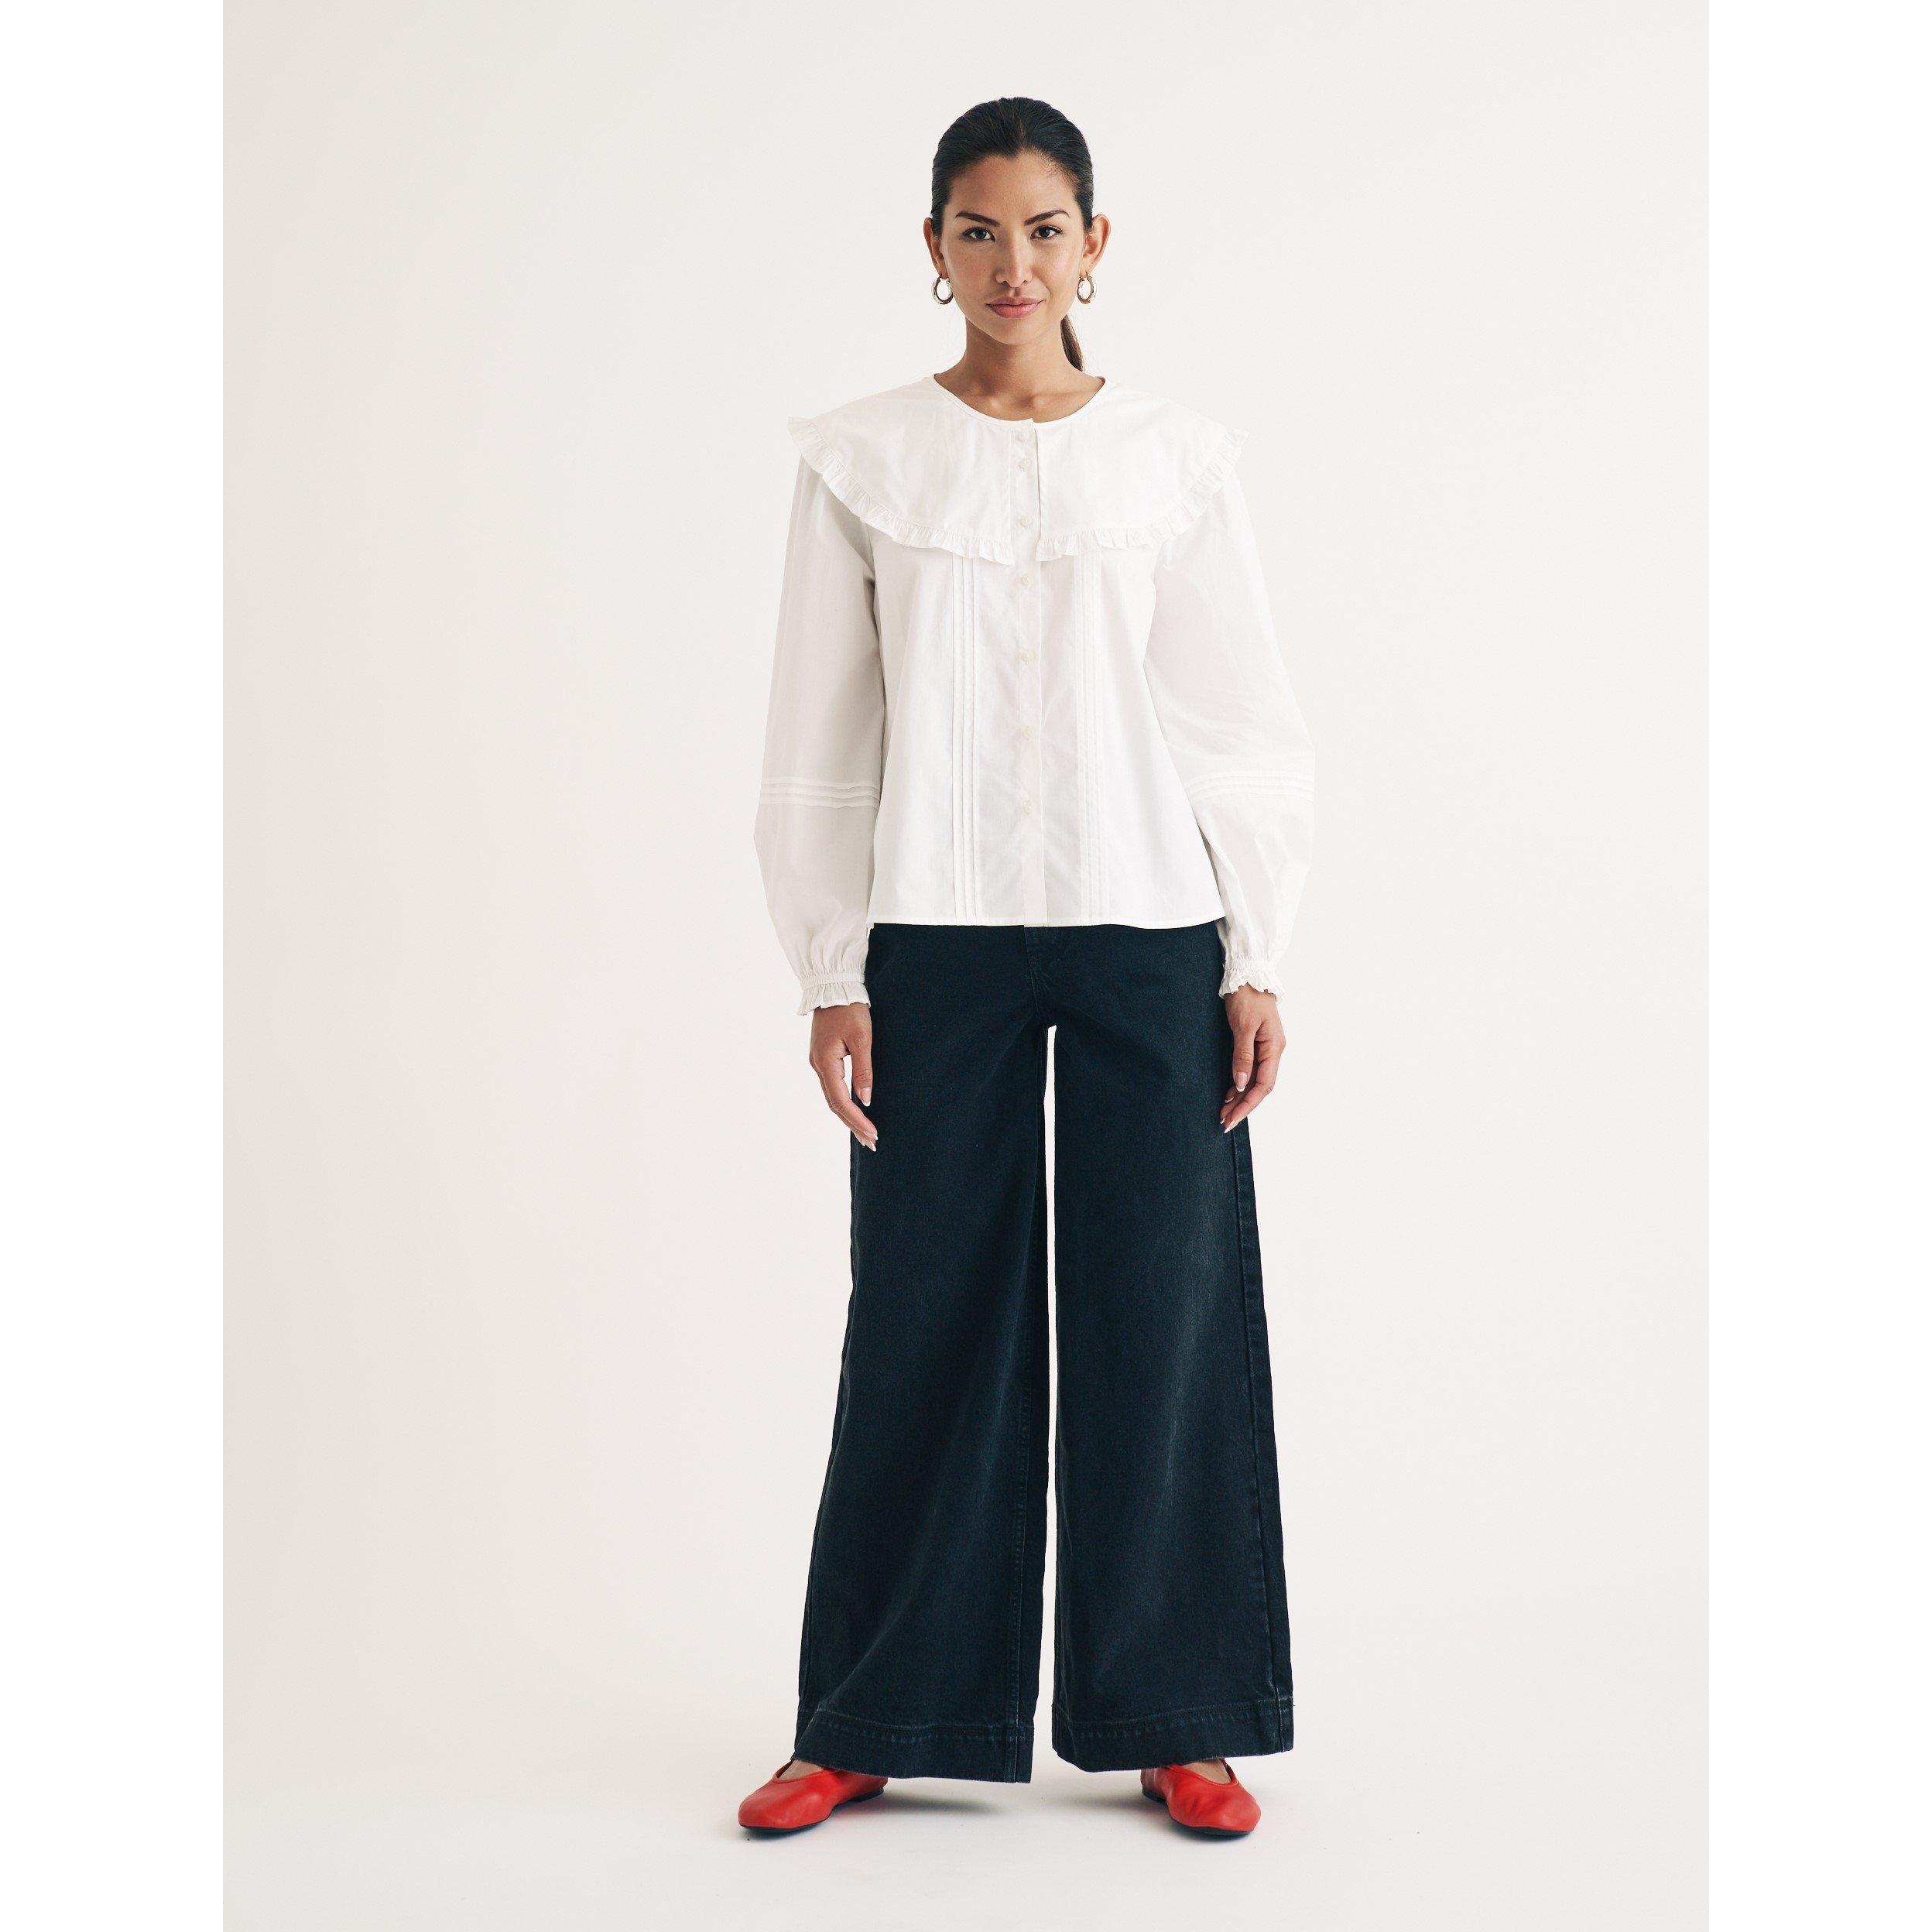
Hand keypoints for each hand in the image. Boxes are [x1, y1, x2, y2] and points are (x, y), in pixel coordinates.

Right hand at [809, 1002, 876, 1149]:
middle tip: (872, 1143)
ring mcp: (819, 1062)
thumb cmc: (850, 1010)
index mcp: (825, 1063)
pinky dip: (844, 1103)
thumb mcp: (862, 1039)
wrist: (834, 987)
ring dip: (849, 1116)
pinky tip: (855, 1110)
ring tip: (866, 1132)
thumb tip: (866, 1100)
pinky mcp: (823, 1057)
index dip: (857, 1120)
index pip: (841, 1101)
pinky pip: (833, 1087)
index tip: (873, 1134)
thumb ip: (864, 1070)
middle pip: (835, 1105)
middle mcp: (818, 1066)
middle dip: (853, 1125)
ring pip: (833, 1097)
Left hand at [1220, 987, 1282, 1132]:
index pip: (1263, 1085)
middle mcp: (1273, 1050)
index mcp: (1274, 1047)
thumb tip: (1242, 1084)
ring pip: (1255, 1080)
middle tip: (1224, 1122)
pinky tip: (1229, 1093)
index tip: (1232, 1117)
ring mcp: (1266, 1048)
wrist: (1247, 975)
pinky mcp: (1256, 1044)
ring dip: (1240, 1097)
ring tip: (1224, 1112)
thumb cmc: (1247, 996)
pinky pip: (1251, 1070)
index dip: (1248, 1104)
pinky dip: (1240, 1084)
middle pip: (1260, 1087)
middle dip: (1243, 1106)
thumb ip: (1243, 1056)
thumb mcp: (1242, 1026)